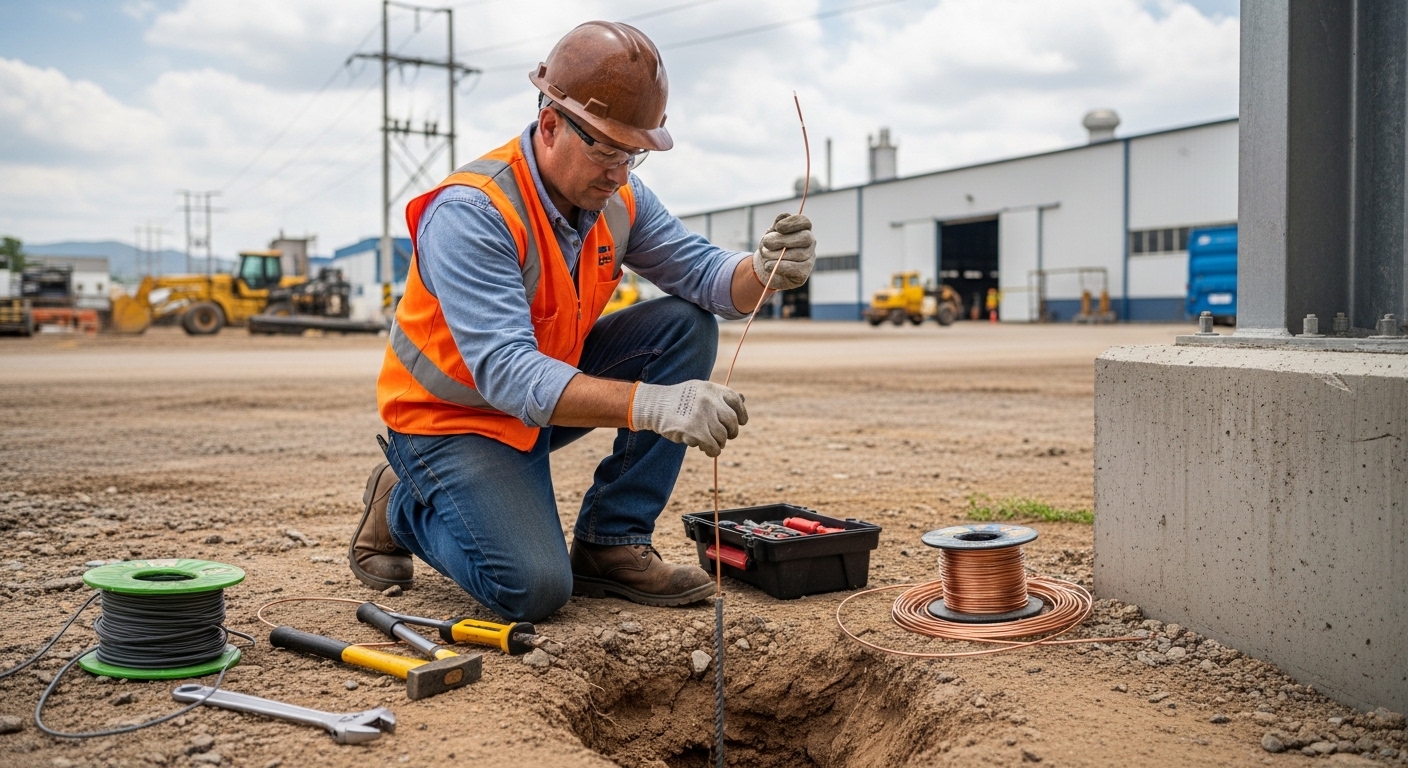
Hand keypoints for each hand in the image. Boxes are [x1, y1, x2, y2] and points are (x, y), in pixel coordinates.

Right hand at [629, 381, 747, 456]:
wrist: (653, 405)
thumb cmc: (677, 400)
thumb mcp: (698, 390)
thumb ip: (718, 397)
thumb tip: (743, 400)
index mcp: (711, 389)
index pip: (736, 401)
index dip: (741, 413)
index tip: (741, 422)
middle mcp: (709, 400)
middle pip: (731, 421)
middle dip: (732, 432)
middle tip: (727, 437)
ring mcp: (702, 415)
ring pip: (722, 436)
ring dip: (720, 443)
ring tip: (712, 444)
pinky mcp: (695, 430)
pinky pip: (712, 445)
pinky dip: (712, 450)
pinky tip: (707, 449)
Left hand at [752, 213, 814, 290]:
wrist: (767, 267)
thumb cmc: (771, 247)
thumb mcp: (770, 235)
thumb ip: (776, 227)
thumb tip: (783, 216)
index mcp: (803, 229)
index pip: (804, 222)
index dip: (793, 223)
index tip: (778, 227)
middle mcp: (810, 243)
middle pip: (805, 238)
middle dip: (784, 240)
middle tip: (766, 242)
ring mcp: (809, 258)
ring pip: (799, 254)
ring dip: (778, 254)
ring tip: (764, 254)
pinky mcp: (804, 273)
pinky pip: (796, 269)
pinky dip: (779, 267)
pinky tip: (767, 265)